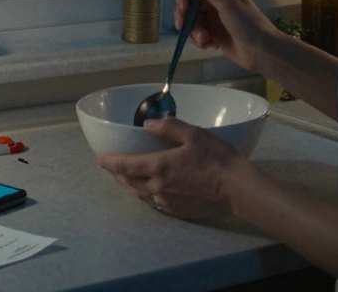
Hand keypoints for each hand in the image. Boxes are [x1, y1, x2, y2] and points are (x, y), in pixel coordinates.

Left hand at [96, 116, 246, 219]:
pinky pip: (153, 203)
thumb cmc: (217, 159)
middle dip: (117, 174)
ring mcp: (167, 202)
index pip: (124, 166)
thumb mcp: (194, 134)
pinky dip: (145, 195)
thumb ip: (168, 127)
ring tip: (126, 178)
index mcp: (159, 167)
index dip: (109, 162)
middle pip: (128, 182)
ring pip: (139, 194)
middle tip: (112, 166)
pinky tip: (148, 191)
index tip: (99, 158)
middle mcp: (157, 187)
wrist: (237, 190)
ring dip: (129, 186)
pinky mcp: (177, 211)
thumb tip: (147, 125)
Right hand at [174, 0, 277, 73]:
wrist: (263, 52)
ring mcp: (215, 20)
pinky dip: (200, 41)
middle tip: (183, 28)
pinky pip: (198, 35)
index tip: (182, 10)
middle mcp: (216, 3)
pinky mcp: (215, 36)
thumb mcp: (227, 4)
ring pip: (193, 23)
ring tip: (206, 41)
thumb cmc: (248, 24)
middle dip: (186, 18)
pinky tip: (211, 46)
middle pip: (189, 6)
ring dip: (195, 32)